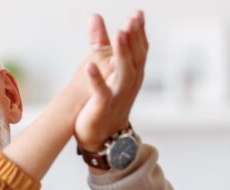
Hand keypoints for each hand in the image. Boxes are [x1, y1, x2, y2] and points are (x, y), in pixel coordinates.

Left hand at [74, 11, 148, 151]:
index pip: (140, 50)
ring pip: (124, 73)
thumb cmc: (103, 100)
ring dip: (122, 54)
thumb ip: (100, 42)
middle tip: (132, 20)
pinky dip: (96, 79)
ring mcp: (118, 96)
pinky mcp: (103, 106)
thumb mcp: (106, 68)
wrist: (101, 136)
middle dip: (134, 39)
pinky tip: (89, 66)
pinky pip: (101, 92)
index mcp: (132, 74)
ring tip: (119, 35)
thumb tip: (95, 16)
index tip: (138, 14)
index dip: (139, 32)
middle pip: (136, 59)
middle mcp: (129, 84)